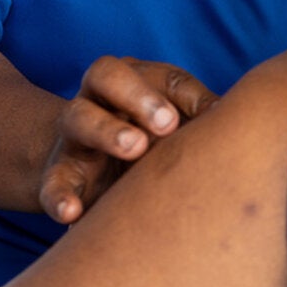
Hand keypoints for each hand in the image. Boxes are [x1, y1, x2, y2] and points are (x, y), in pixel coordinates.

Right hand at [39, 56, 217, 223]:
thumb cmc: (147, 146)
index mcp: (129, 82)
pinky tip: (72, 214)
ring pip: (78, 118)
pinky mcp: (58, 175)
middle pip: (104, 75)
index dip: (179, 89)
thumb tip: (234, 119)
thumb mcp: (171, 127)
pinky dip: (59, 196)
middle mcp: (97, 99)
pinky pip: (52, 182)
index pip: (152, 73)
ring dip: (108, 130)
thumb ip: (199, 118)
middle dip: (139, 95)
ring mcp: (73, 136)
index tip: (207, 111)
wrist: (88, 177)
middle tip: (168, 123)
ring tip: (136, 149)